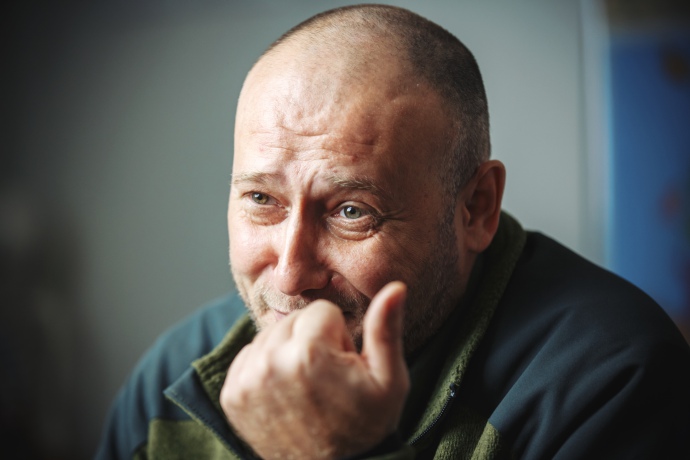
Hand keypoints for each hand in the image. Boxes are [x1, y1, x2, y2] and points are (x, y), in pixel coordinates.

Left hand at [220, 281, 409, 458]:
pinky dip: (265, 366)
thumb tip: (395, 287)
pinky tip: (284, 390)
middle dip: (311, 340)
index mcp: (310, 352)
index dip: (338, 336)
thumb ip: (386, 328)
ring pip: (270, 335)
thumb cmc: (365, 426)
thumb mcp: (389, 379)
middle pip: (293, 319)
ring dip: (287, 351)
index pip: (321, 310)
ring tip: (305, 385)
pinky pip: (249, 355)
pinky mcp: (231, 395)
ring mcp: (246, 380)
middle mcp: (271, 362)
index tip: (342, 365)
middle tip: (325, 377)